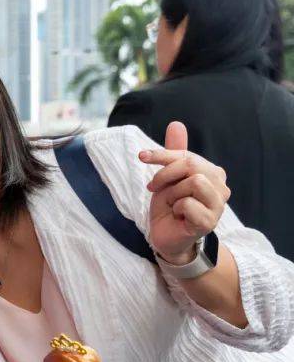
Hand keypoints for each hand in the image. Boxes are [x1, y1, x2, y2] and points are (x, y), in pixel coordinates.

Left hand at [139, 122, 230, 264]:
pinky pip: (187, 204)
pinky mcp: (210, 221)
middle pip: (191, 165)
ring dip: (173, 194)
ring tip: (172, 205)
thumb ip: (174, 153)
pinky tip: (178, 216)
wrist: (167, 237)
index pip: (187, 156)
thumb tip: (176, 124)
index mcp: (213, 173)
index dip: (162, 155)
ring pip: (193, 182)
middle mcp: (221, 186)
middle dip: (166, 176)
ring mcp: (218, 205)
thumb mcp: (168, 178)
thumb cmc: (169, 207)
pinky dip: (176, 209)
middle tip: (154, 189)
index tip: (141, 156)